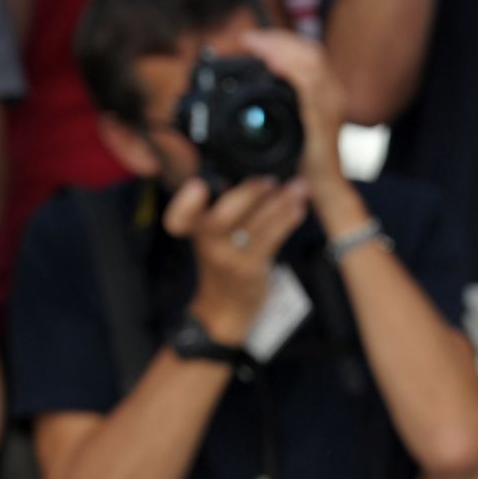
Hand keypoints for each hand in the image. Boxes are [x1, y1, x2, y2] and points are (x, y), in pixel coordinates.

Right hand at [165, 174, 310, 340]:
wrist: (226, 308)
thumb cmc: (223, 262)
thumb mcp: (211, 234)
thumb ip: (222, 206)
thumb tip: (249, 170)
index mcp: (193, 229)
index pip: (178, 217)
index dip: (185, 203)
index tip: (198, 185)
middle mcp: (206, 243)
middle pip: (221, 218)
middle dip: (248, 195)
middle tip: (270, 179)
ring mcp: (228, 258)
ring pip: (253, 226)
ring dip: (280, 204)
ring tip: (299, 187)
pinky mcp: (251, 269)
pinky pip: (271, 241)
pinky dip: (287, 221)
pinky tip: (299, 208)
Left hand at [238, 30, 348, 196]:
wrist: (322, 186)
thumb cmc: (306, 159)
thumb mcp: (294, 122)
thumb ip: (285, 101)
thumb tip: (261, 80)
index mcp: (328, 91)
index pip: (309, 53)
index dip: (284, 40)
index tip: (255, 39)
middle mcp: (333, 93)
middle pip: (310, 51)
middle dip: (279, 39)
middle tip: (250, 38)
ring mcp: (331, 104)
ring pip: (311, 61)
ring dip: (280, 48)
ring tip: (255, 45)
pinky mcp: (324, 118)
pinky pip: (309, 85)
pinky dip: (290, 69)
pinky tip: (272, 63)